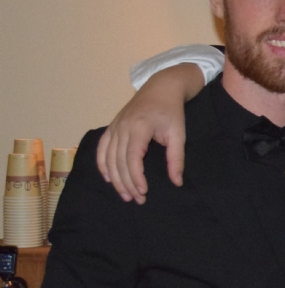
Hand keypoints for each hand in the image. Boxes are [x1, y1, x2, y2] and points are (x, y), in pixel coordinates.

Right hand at [96, 64, 203, 203]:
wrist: (161, 87)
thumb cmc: (172, 111)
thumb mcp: (178, 134)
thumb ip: (176, 158)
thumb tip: (176, 182)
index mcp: (139, 127)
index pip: (132, 158)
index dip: (136, 177)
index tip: (144, 192)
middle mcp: (122, 127)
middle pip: (119, 161)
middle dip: (127, 183)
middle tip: (137, 199)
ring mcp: (114, 126)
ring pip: (109, 158)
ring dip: (115, 179)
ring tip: (125, 195)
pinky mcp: (112, 126)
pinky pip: (102, 148)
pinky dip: (103, 164)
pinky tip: (109, 178)